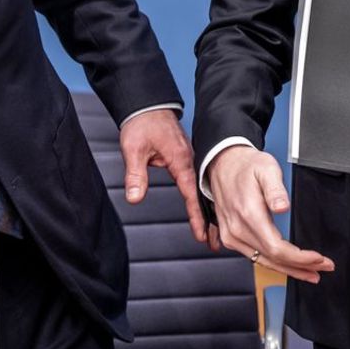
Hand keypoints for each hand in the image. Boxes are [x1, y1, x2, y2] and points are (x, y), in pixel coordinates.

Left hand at [119, 110, 207, 243]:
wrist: (148, 107)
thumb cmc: (143, 124)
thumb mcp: (134, 149)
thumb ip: (135, 175)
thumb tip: (134, 198)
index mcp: (181, 160)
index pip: (191, 193)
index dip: (197, 215)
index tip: (202, 234)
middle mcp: (189, 161)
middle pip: (203, 195)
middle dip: (210, 219)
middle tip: (215, 241)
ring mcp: (189, 160)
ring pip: (202, 189)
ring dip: (208, 209)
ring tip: (214, 231)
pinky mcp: (185, 159)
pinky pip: (197, 182)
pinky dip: (202, 197)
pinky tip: (206, 208)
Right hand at [207, 145, 334, 282]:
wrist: (222, 165)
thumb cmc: (245, 166)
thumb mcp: (266, 168)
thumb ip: (275, 189)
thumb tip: (283, 207)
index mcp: (248, 214)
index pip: (276, 248)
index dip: (299, 258)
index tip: (318, 258)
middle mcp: (238, 230)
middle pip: (273, 260)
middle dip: (300, 267)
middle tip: (323, 268)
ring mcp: (232, 236)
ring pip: (263, 262)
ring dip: (289, 270)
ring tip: (311, 272)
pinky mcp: (231, 238)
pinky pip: (255, 257)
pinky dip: (274, 264)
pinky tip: (288, 266)